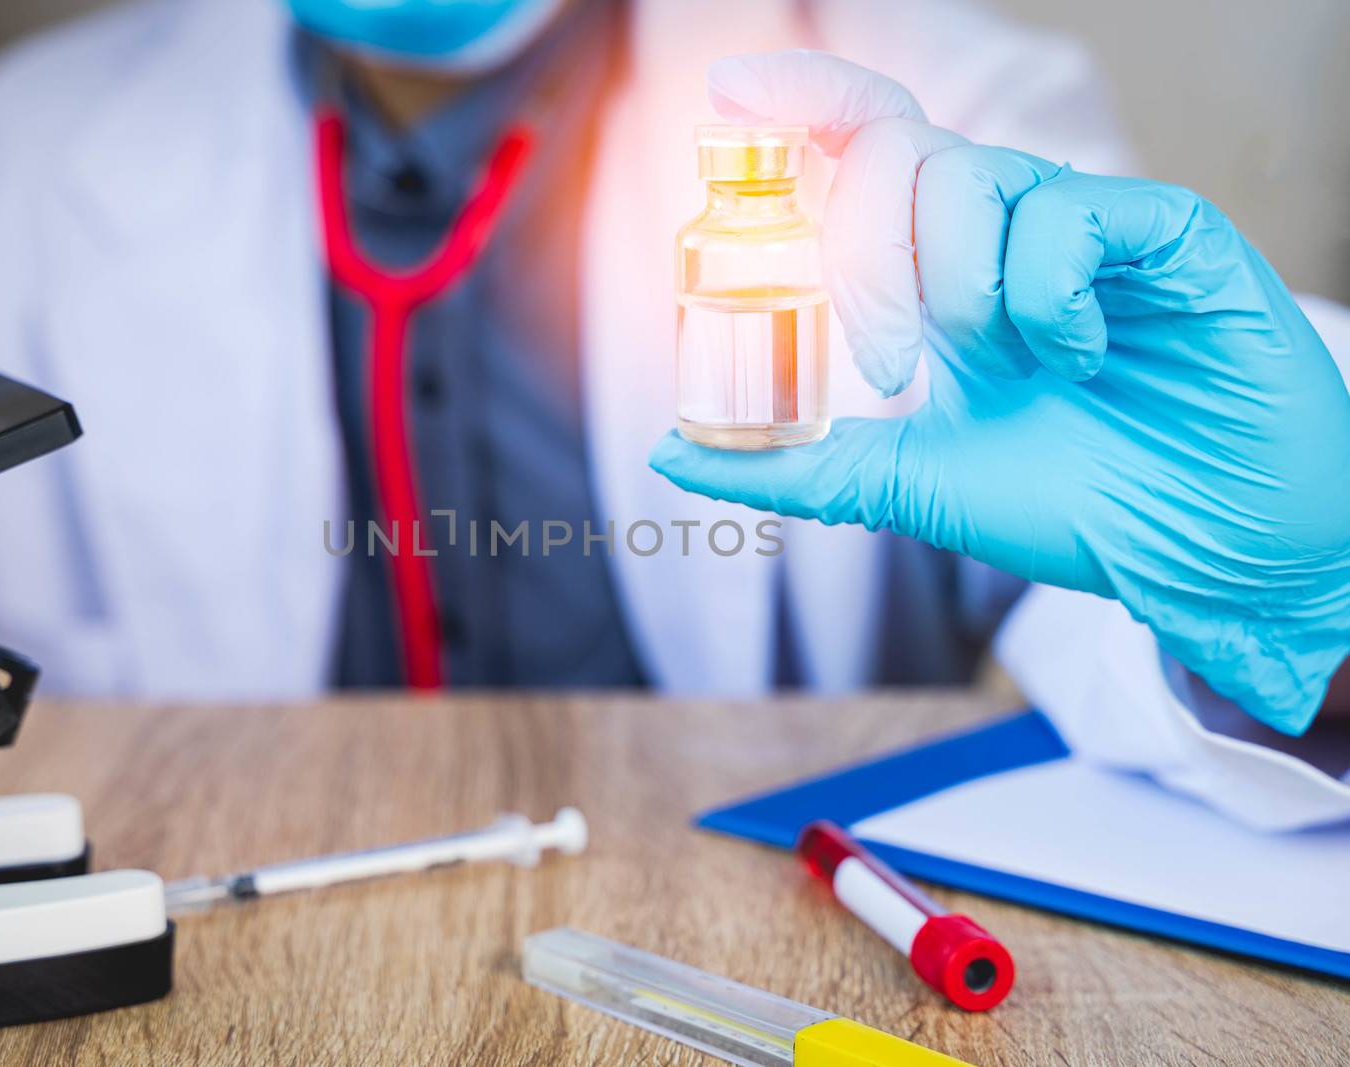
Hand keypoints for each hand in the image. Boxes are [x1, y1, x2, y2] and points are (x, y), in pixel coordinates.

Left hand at [652, 50, 1349, 734]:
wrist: (1206, 553)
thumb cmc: (1078, 508)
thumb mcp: (910, 487)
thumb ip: (795, 467)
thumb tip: (671, 452)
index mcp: (944, 279)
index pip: (865, 155)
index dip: (803, 108)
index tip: (730, 94)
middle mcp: (1008, 237)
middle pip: (900, 155)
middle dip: (865, 257)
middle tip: (882, 365)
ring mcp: (1087, 229)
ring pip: (977, 177)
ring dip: (958, 282)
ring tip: (1005, 363)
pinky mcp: (1169, 234)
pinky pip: (1073, 210)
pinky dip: (1048, 288)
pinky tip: (1079, 353)